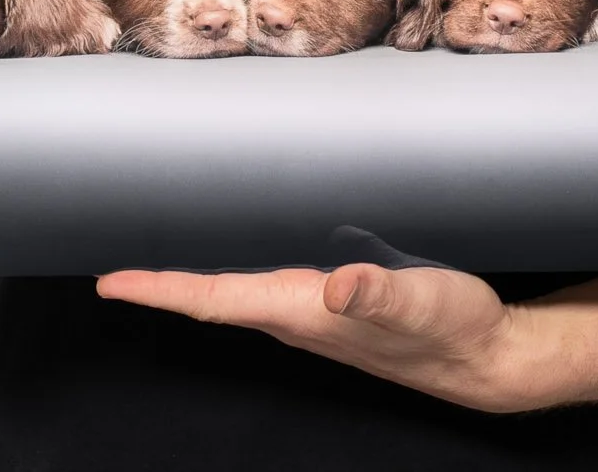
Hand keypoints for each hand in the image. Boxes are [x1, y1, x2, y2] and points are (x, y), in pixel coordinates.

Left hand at [97, 263, 538, 412]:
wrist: (487, 355)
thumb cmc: (453, 328)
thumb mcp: (423, 300)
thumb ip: (380, 293)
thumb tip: (337, 287)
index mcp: (303, 312)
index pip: (213, 300)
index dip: (160, 290)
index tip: (110, 282)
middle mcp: (297, 313)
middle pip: (211, 296)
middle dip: (161, 278)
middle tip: (111, 251)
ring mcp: (313, 309)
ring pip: (236, 288)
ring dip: (195, 271)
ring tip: (155, 241)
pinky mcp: (335, 299)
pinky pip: (267, 280)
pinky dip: (237, 262)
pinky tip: (234, 241)